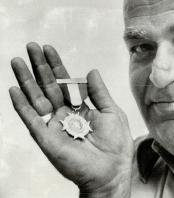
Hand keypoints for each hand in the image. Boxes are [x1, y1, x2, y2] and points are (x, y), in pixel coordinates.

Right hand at [9, 42, 133, 197]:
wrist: (111, 171)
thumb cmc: (115, 144)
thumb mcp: (111, 112)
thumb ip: (99, 92)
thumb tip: (91, 70)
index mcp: (80, 107)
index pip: (64, 82)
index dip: (56, 66)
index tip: (48, 49)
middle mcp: (64, 114)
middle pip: (48, 86)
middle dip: (39, 67)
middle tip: (30, 46)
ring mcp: (53, 125)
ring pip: (36, 98)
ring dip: (26, 80)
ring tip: (17, 61)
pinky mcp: (45, 138)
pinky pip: (31, 119)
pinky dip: (21, 105)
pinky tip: (14, 89)